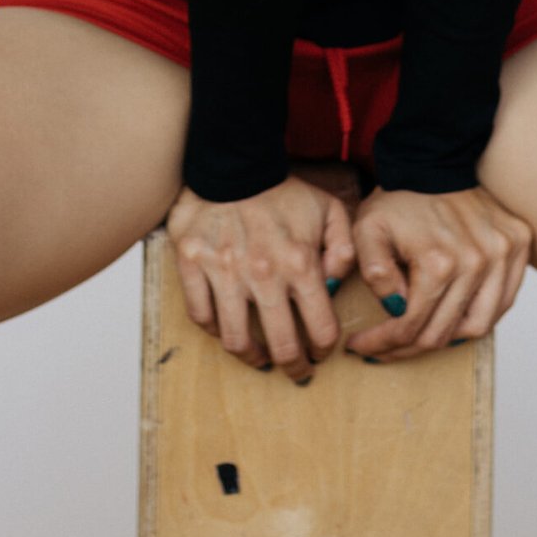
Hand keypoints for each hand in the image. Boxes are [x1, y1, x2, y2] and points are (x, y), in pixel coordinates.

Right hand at [165, 170, 359, 382]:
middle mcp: (263, 275)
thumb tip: (337, 286)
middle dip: (293, 367)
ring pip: (236, 340)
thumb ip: (344, 248)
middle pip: (281, 346)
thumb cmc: (281, 189)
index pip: (321, 329)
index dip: (324, 350)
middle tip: (296, 372)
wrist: (232, 163)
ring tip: (260, 359)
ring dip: (252, 358)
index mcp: (300, 263)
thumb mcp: (328, 209)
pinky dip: (215, 330)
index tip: (321, 353)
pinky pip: (201, 315)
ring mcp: (224, 272)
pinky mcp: (192, 266)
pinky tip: (227, 329)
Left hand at [344, 183, 533, 361]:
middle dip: (408, 347)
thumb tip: (394, 309)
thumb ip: (374, 273)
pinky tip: (452, 315)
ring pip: (478, 325)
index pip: (412, 326)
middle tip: (385, 348)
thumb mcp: (367, 230)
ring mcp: (502, 255)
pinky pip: (503, 302)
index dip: (384, 343)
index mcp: (439, 261)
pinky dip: (479, 315)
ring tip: (418, 335)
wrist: (434, 159)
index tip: (362, 346)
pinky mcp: (518, 246)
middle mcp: (477, 262)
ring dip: (447, 338)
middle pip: (444, 333)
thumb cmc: (398, 197)